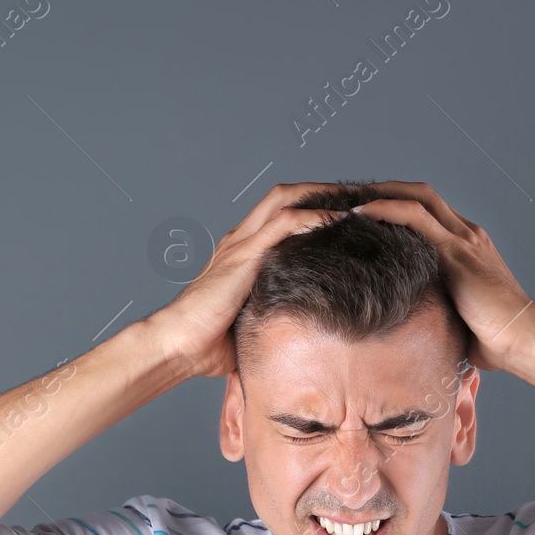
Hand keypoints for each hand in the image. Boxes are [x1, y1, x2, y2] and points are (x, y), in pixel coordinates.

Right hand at [148, 183, 345, 379]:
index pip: (279, 214)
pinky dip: (314, 217)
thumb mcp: (248, 322)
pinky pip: (285, 223)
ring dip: (323, 195)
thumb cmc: (207, 343)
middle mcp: (240, 239)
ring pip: (286, 199)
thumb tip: (297, 335)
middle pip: (285, 196)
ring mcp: (241, 243)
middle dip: (322, 190)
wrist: (177, 344)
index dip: (311, 207)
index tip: (343, 213)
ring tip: (356, 199)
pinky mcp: (244, 255)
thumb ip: (270, 314)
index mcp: (240, 252)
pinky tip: (340, 219)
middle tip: (357, 195)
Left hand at [347, 182, 534, 371]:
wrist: (522, 338)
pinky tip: (359, 214)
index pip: (428, 212)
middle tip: (348, 196)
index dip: (395, 207)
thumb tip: (414, 328)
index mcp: (468, 246)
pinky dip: (385, 210)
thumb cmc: (496, 338)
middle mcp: (467, 234)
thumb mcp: (458, 314)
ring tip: (345, 199)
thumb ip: (438, 307)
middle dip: (384, 190)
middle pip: (421, 194)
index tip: (363, 214)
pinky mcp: (456, 250)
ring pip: (417, 196)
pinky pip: (415, 216)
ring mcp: (463, 238)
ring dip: (379, 194)